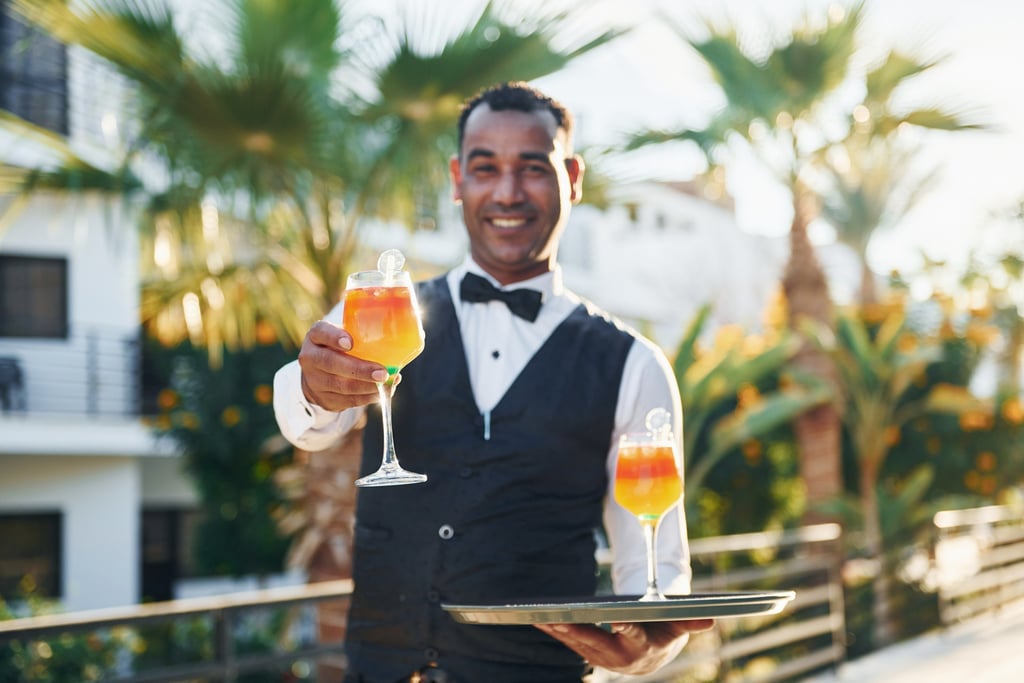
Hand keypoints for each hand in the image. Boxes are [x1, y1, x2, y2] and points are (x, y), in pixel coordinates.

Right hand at [297, 320, 392, 411]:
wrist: (317, 374)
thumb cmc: (339, 349)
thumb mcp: (342, 335)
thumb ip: (361, 334)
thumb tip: (401, 340)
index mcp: (315, 336)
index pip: (321, 332)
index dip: (334, 337)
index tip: (350, 343)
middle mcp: (310, 358)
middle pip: (331, 363)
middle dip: (359, 369)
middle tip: (382, 373)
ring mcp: (314, 381)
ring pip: (341, 385)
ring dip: (367, 386)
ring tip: (388, 383)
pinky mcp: (324, 399)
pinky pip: (347, 400)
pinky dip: (368, 397)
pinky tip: (382, 393)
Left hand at [535, 619, 713, 675]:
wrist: (653, 655)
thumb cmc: (665, 631)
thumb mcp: (677, 625)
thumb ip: (690, 622)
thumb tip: (712, 618)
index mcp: (642, 647)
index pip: (634, 635)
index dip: (626, 627)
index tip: (617, 618)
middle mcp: (620, 657)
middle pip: (596, 642)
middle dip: (577, 630)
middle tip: (560, 617)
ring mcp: (602, 658)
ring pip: (578, 644)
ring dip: (559, 631)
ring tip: (540, 615)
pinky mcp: (589, 654)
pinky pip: (570, 643)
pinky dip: (555, 632)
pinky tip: (539, 619)